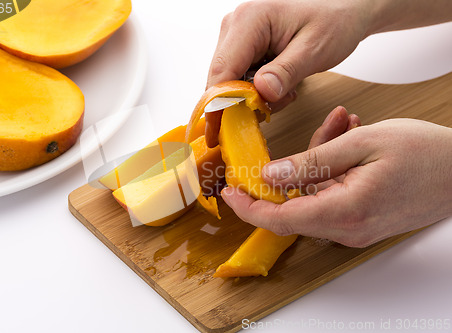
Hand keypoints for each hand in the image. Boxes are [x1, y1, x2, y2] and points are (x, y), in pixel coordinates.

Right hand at [205, 0, 370, 146]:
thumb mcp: (315, 49)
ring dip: (252, 99)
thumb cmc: (333, 22)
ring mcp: (235, 37)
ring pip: (227, 83)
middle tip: (275, 106)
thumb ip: (287, 71)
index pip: (221, 72)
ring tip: (286, 90)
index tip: (224, 133)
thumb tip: (261, 92)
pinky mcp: (241, 48)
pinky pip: (237, 79)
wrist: (342, 12)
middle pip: (220, 80)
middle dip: (242, 103)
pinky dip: (255, 92)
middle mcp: (235, 26)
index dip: (220, 106)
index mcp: (249, 20)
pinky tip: (280, 85)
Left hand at [221, 109, 451, 246]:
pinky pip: (331, 196)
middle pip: (293, 208)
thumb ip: (312, 161)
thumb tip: (270, 174)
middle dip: (283, 173)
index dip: (249, 206)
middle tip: (286, 143)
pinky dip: (330, 170)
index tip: (230, 191)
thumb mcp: (361, 144)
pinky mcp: (362, 219)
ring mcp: (356, 227)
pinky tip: (345, 138)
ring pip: (313, 196)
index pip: (280, 219)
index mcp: (344, 211)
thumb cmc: (424, 153)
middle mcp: (347, 228)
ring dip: (314, 162)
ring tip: (338, 127)